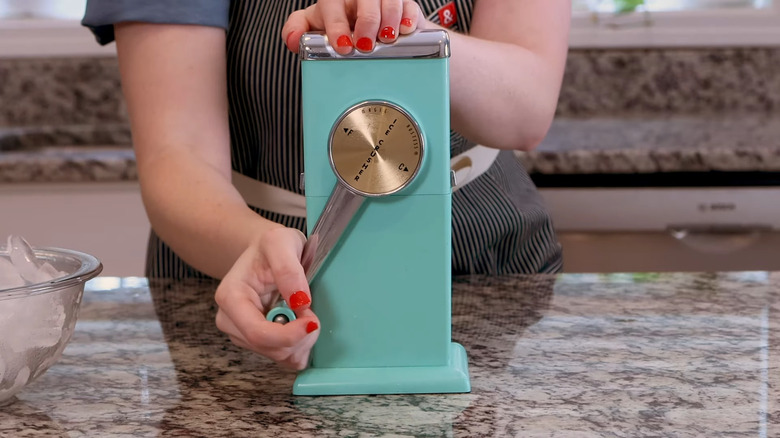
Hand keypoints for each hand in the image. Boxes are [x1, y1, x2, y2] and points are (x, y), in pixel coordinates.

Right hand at [214, 227, 319, 369]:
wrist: (265, 252)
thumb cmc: (270, 245)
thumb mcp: (280, 242)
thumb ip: (288, 269)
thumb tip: (300, 301)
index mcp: (230, 298)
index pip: (258, 333)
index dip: (290, 335)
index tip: (313, 320)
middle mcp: (230, 321)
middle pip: (270, 349)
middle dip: (300, 338)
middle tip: (313, 314)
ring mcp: (242, 334)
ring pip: (279, 356)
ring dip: (301, 342)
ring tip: (307, 315)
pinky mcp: (257, 342)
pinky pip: (283, 358)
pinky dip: (299, 347)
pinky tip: (302, 327)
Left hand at [282, 0, 426, 54]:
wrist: (368, 25)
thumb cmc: (341, 24)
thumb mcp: (316, 25)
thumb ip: (297, 30)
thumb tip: (292, 39)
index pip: (332, 3)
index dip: (337, 25)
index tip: (343, 46)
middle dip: (366, 23)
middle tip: (365, 45)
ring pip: (389, 0)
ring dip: (388, 20)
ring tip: (386, 39)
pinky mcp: (404, 3)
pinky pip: (409, 5)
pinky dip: (408, 18)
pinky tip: (405, 30)